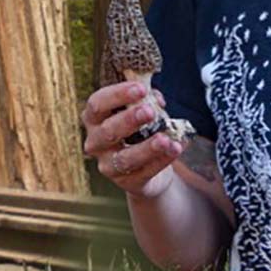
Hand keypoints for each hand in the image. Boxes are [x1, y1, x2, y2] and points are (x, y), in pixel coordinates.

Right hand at [81, 81, 183, 197]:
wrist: (145, 166)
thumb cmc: (138, 130)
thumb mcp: (139, 112)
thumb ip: (147, 102)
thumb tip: (157, 100)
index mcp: (94, 119)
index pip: (97, 104)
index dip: (117, 95)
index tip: (140, 88)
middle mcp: (95, 143)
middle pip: (107, 131)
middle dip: (129, 120)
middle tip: (149, 111)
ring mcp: (108, 165)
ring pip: (125, 158)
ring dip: (146, 147)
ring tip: (165, 139)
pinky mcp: (127, 182)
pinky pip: (145, 171)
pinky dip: (162, 160)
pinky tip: (176, 148)